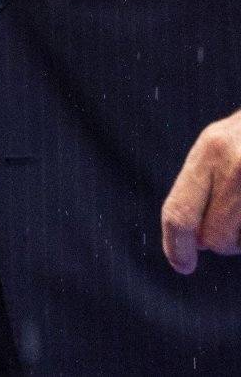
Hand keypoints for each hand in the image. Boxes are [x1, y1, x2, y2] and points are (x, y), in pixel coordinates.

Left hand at [161, 108, 240, 273]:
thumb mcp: (220, 145)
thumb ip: (202, 185)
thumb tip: (191, 241)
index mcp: (211, 149)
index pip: (179, 212)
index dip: (175, 246)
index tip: (181, 265)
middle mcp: (237, 165)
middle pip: (213, 238)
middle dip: (221, 239)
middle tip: (233, 218)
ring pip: (240, 243)